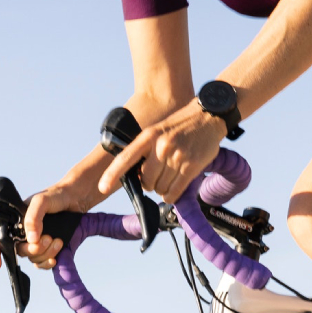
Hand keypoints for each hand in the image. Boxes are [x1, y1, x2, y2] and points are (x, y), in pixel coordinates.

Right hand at [0, 181, 84, 270]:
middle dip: (33, 249)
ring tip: (58, 241)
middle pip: (19, 251)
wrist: (75, 199)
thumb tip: (31, 239)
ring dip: (45, 254)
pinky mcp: (47, 249)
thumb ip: (33, 218)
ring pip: (33, 258)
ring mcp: (35, 242)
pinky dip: (48, 263)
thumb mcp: (41, 201)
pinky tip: (56, 258)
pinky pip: (42, 263)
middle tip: (48, 238)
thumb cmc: (55, 196)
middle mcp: (22, 233)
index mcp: (15, 222)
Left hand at [96, 101, 227, 204]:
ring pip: (160, 188)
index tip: (103, 187)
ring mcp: (177, 156)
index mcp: (148, 136)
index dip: (112, 174)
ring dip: (163, 189)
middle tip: (158, 176)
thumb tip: (138, 177)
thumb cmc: (180, 127)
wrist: (208, 117)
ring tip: (171, 176)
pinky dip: (171, 195)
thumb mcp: (158, 131)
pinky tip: (174, 189)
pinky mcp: (191, 166)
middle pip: (146, 181)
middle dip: (150, 184)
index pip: (126, 158)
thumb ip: (146, 152)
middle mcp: (161, 146)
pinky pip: (174, 192)